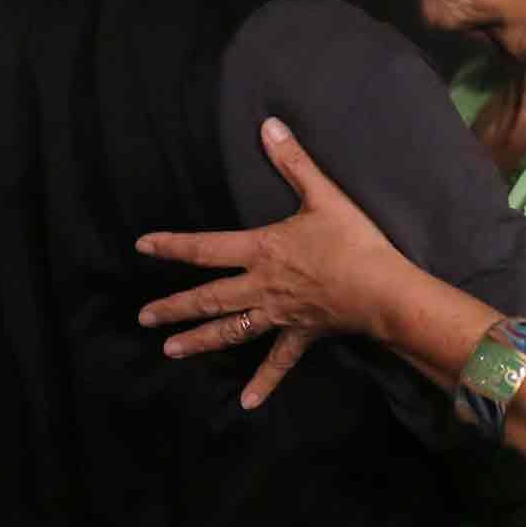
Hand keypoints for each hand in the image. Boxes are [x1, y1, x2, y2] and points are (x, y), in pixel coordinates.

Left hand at [136, 118, 408, 409]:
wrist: (383, 289)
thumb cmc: (353, 242)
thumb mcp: (323, 195)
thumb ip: (293, 161)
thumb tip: (267, 123)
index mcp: (261, 250)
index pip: (206, 247)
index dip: (173, 246)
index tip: (143, 247)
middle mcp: (261, 286)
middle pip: (209, 297)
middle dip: (173, 306)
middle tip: (143, 317)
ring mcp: (279, 314)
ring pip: (231, 331)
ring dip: (200, 341)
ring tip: (170, 351)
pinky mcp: (301, 334)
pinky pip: (278, 361)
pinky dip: (263, 382)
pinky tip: (245, 403)